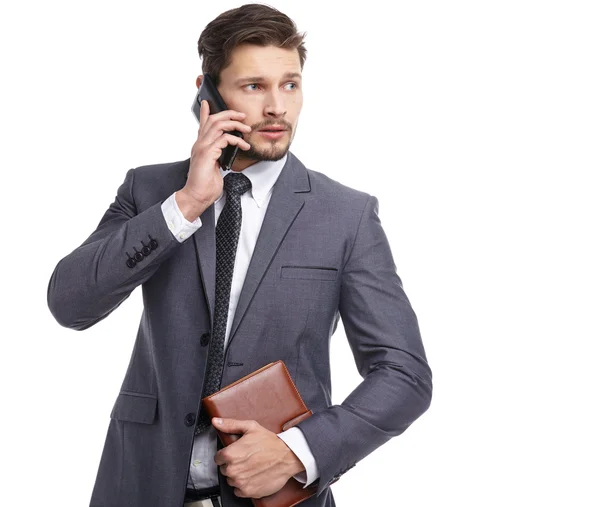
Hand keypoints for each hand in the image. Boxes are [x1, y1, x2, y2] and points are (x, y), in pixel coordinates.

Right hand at [176, 99, 251, 219]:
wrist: (197, 196)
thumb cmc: (205, 185)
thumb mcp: (214, 167)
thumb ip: (217, 157)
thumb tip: (225, 153)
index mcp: (200, 146)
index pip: (203, 125)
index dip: (206, 112)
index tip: (208, 103)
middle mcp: (200, 144)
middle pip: (213, 120)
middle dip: (229, 114)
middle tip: (242, 116)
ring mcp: (202, 147)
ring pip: (218, 125)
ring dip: (235, 124)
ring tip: (246, 129)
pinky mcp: (207, 153)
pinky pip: (224, 139)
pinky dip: (236, 140)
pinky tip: (244, 146)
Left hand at [213, 417, 304, 498]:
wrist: (287, 457)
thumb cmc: (270, 442)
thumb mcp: (251, 427)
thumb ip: (230, 425)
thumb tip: (216, 422)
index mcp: (231, 454)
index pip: (218, 458)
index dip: (227, 454)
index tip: (236, 453)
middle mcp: (233, 470)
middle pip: (224, 469)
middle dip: (233, 464)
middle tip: (246, 458)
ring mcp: (240, 482)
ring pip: (231, 480)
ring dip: (238, 475)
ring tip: (251, 467)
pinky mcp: (248, 491)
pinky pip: (238, 491)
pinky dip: (244, 485)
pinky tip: (253, 476)